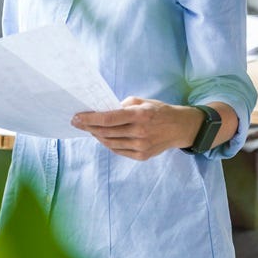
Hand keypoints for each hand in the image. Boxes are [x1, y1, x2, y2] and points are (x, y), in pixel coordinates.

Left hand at [71, 97, 202, 160]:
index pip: (108, 118)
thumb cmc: (159, 111)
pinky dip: (108, 143)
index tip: (77, 117)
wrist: (179, 128)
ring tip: (89, 129)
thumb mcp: (142, 101)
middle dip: (88, 127)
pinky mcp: (142, 156)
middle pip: (106, 132)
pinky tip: (102, 137)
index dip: (90, 119)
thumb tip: (103, 111)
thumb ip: (123, 105)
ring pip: (110, 143)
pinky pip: (118, 150)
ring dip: (96, 136)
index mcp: (140, 115)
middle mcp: (140, 132)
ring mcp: (141, 146)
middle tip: (77, 123)